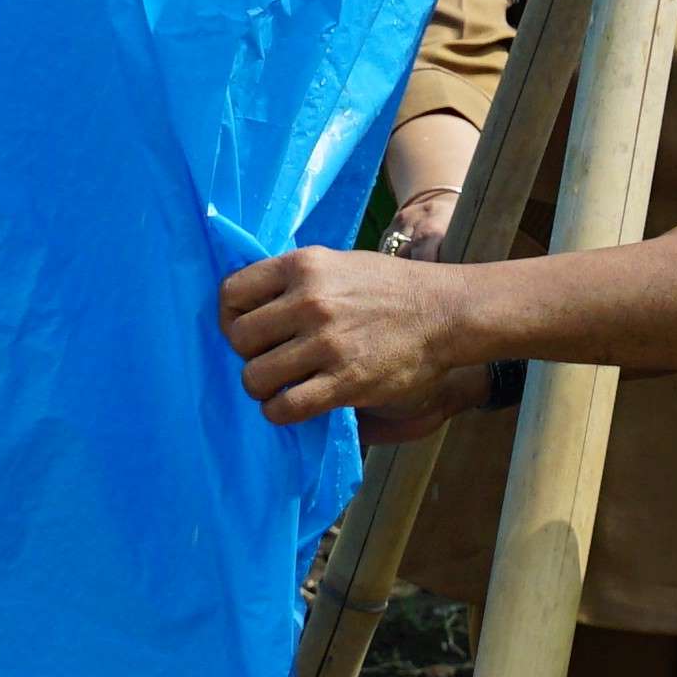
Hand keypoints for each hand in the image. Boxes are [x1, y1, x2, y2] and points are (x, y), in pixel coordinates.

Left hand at [222, 246, 492, 434]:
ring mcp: (327, 343)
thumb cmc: (388, 287)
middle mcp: (309, 301)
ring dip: (263, 388)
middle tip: (270, 361)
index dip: (231, 318)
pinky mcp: (344, 381)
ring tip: (281, 387)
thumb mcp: (337, 263)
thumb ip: (295, 279)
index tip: (248, 331)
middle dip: (248, 355)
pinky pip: (285, 407)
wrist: (445, 312)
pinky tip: (294, 406)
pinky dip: (280, 413)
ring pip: (254, 377)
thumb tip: (250, 305)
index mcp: (304, 266)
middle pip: (239, 339)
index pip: (231, 294)